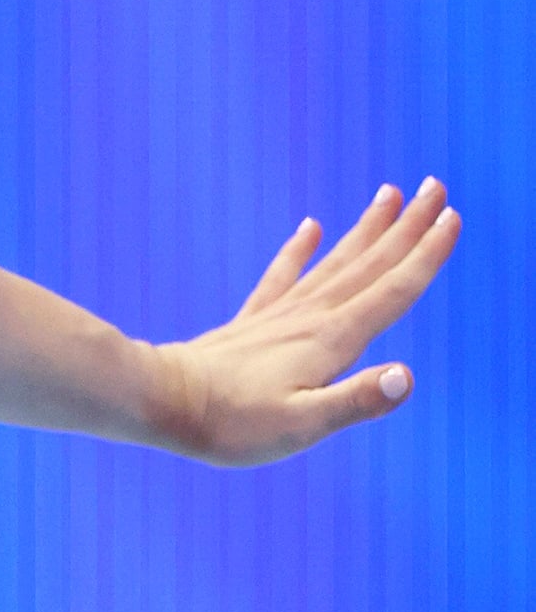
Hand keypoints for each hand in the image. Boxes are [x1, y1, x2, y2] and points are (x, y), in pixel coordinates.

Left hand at [154, 177, 460, 467]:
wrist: (158, 402)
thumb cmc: (231, 424)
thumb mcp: (301, 425)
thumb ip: (355, 400)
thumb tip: (407, 376)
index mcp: (331, 340)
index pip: (392, 292)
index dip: (426, 256)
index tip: (453, 217)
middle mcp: (309, 318)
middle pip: (370, 265)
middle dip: (407, 227)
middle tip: (436, 186)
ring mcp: (279, 317)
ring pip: (334, 262)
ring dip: (367, 230)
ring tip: (389, 194)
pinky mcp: (252, 322)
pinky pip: (282, 275)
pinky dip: (300, 249)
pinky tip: (310, 226)